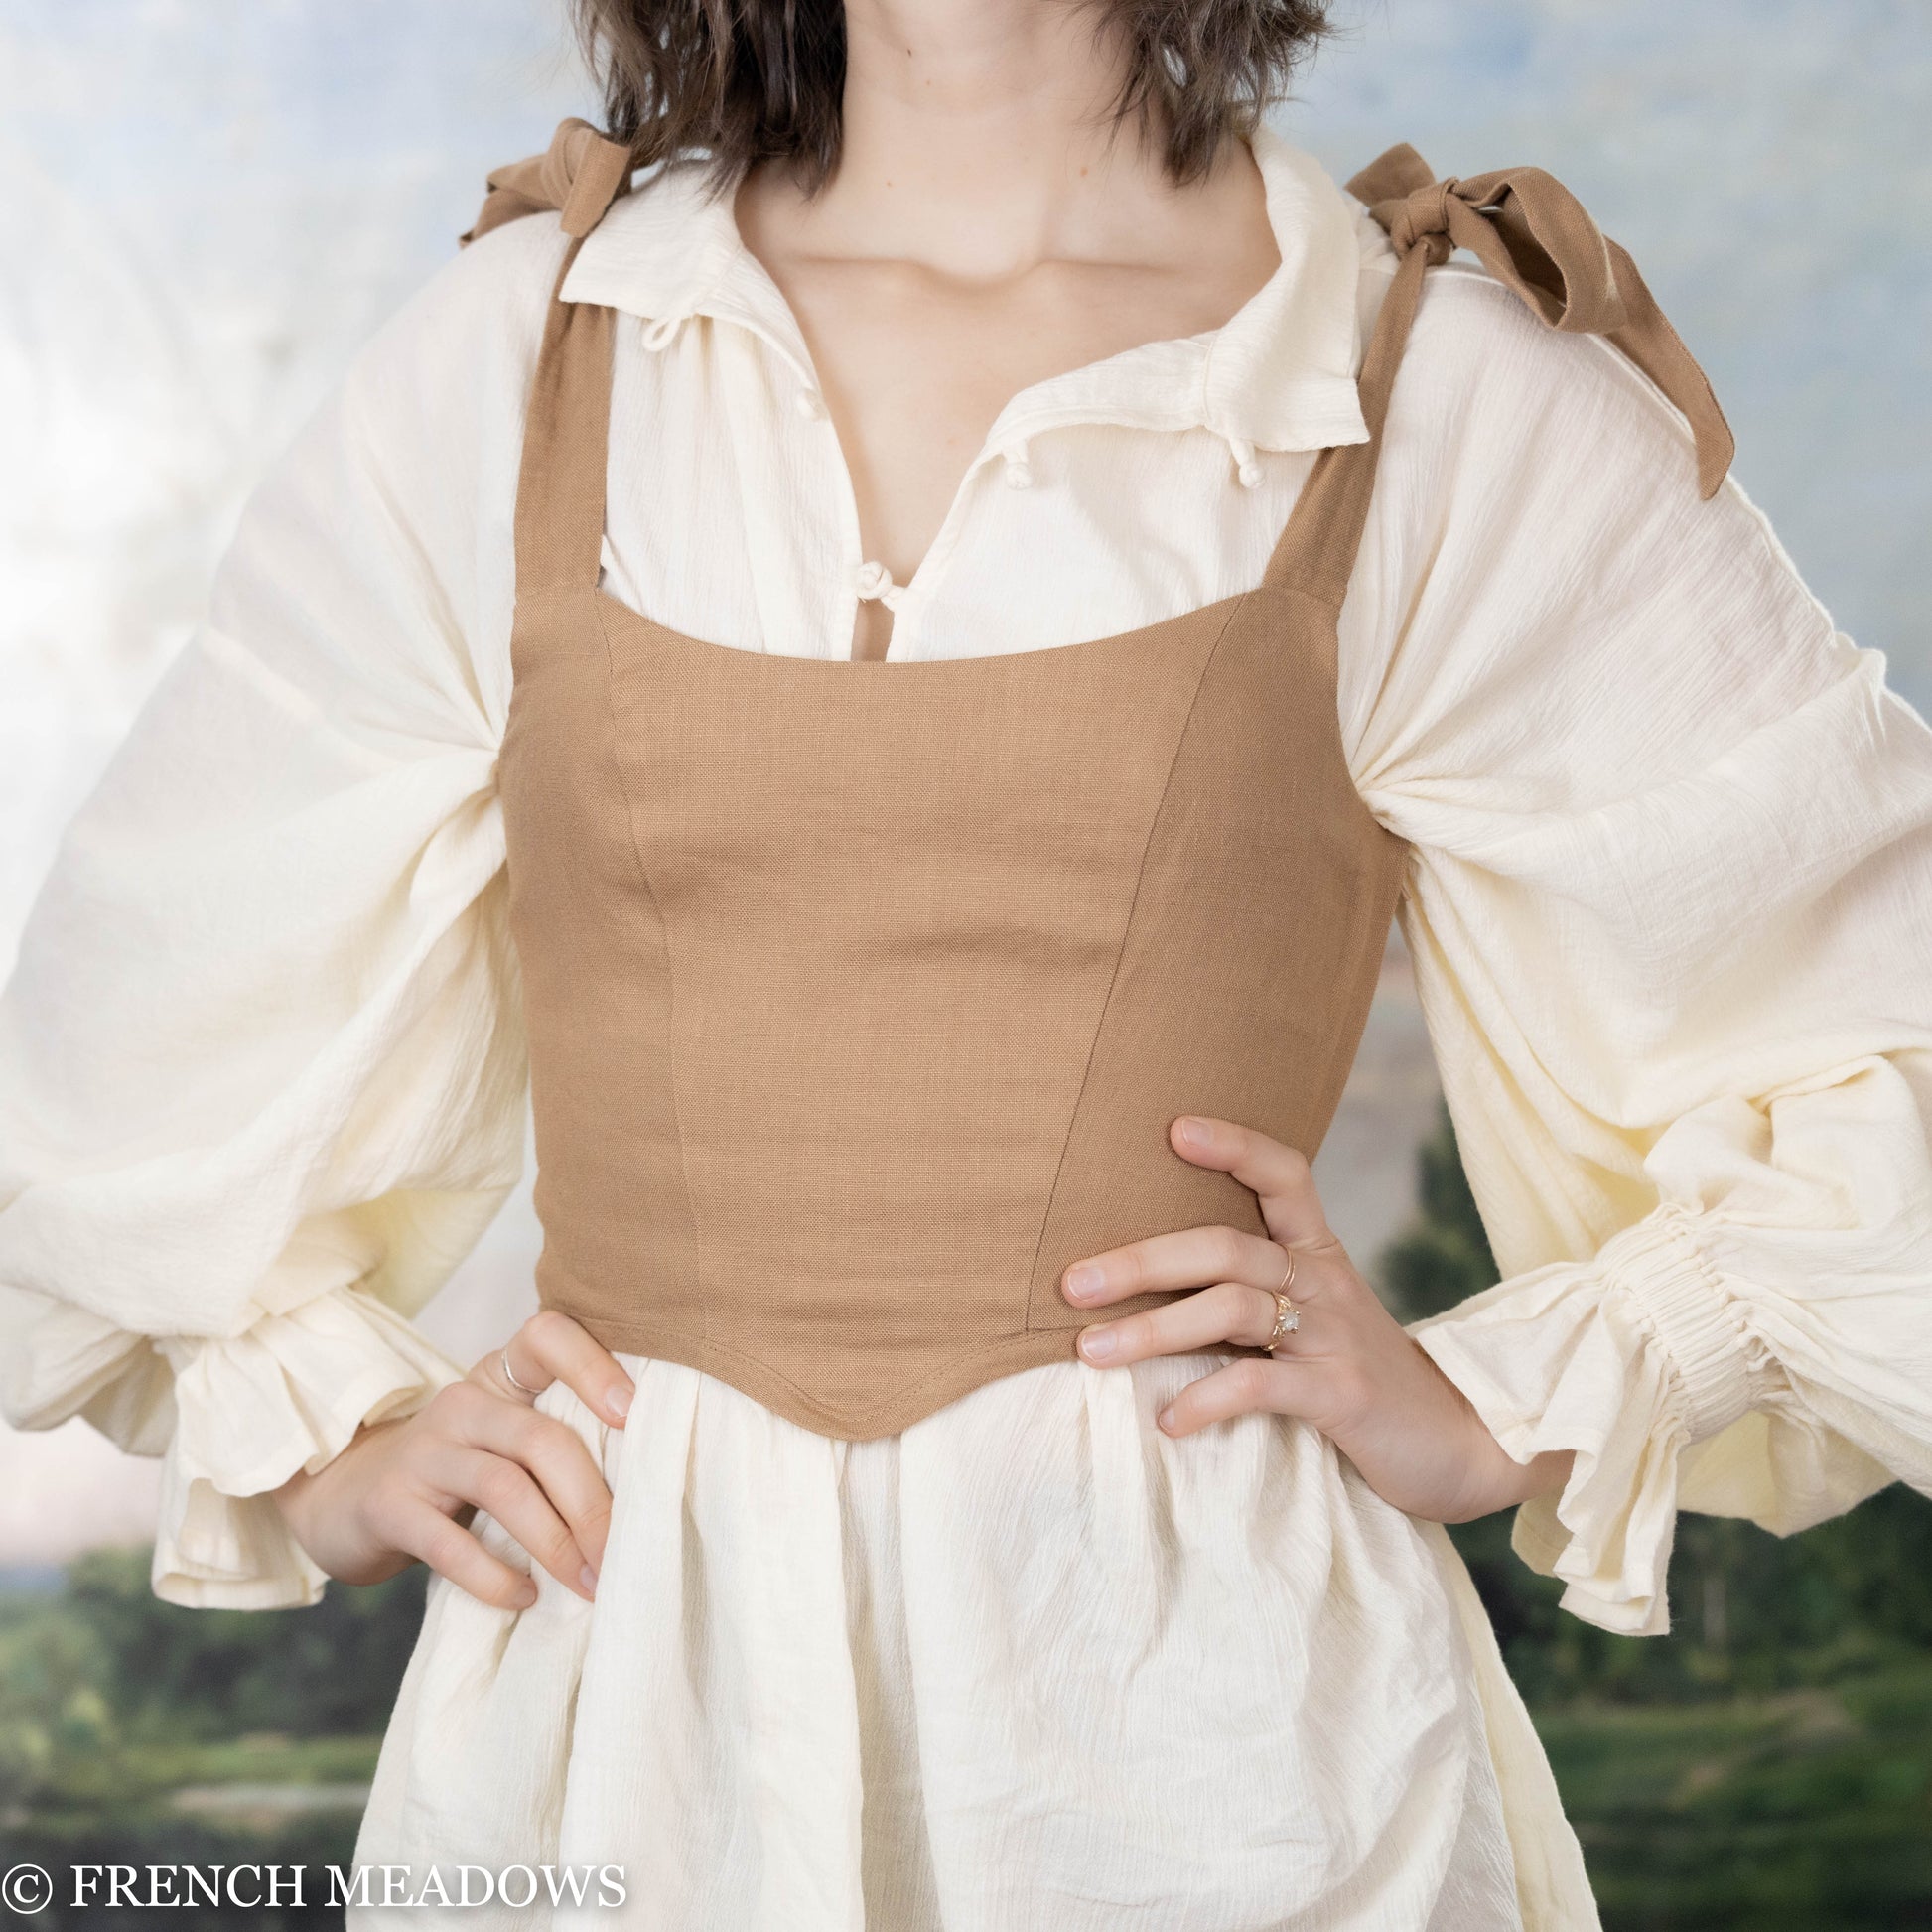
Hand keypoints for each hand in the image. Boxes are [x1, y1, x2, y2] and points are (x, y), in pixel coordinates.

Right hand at [269, 1307, 636, 1609]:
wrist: (347, 1499)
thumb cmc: (457, 1472)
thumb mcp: (505, 1440)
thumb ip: (559, 1444)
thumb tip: (649, 1491)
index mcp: (501, 1378)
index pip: (546, 1337)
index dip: (592, 1365)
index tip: (633, 1413)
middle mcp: (463, 1404)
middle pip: (541, 1439)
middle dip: (591, 1502)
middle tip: (621, 1554)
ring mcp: (423, 1452)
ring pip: (505, 1488)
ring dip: (555, 1544)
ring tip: (587, 1583)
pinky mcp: (390, 1505)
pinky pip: (451, 1544)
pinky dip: (495, 1577)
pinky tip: (524, 1597)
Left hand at [1058, 1115, 1573, 1523]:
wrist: (1467, 1446)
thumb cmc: (1361, 1379)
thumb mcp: (1311, 1323)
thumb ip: (1247, 1297)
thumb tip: (1137, 1287)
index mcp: (1317, 1256)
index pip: (1285, 1175)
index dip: (1235, 1147)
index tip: (1173, 1128)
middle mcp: (1324, 1284)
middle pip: (1228, 1246)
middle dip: (1143, 1259)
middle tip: (1072, 1281)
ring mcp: (1334, 1339)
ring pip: (1233, 1309)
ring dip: (1153, 1330)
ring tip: (1090, 1352)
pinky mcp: (1341, 1398)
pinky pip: (1262, 1386)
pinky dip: (1207, 1399)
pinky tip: (1168, 1419)